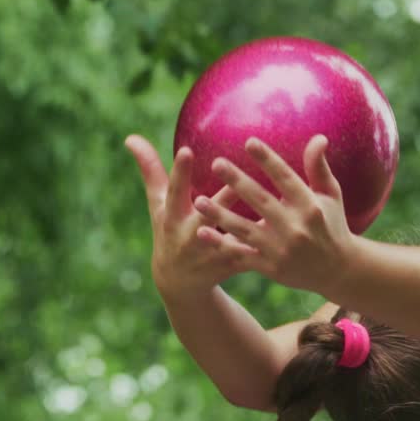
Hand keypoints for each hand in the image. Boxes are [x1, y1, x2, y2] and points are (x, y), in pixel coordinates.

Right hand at [125, 134, 259, 298]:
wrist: (179, 284)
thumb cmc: (169, 232)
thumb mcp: (158, 205)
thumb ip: (150, 171)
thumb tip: (131, 137)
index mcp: (174, 217)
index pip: (175, 191)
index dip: (180, 173)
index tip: (186, 151)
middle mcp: (192, 235)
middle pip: (209, 214)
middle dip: (221, 200)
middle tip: (237, 179)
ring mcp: (212, 253)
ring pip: (234, 236)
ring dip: (251, 226)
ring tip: (272, 208)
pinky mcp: (232, 266)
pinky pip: (251, 254)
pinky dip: (268, 247)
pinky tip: (288, 234)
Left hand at [192, 135, 355, 296]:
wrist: (338, 271)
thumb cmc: (333, 225)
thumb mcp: (331, 196)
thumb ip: (319, 168)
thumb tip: (318, 137)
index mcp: (309, 206)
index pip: (285, 178)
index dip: (267, 160)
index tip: (249, 142)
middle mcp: (295, 228)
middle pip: (261, 201)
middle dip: (237, 181)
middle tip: (216, 163)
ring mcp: (281, 250)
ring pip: (245, 229)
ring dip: (219, 215)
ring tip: (198, 201)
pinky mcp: (271, 268)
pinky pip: (242, 255)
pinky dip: (222, 245)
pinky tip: (203, 232)